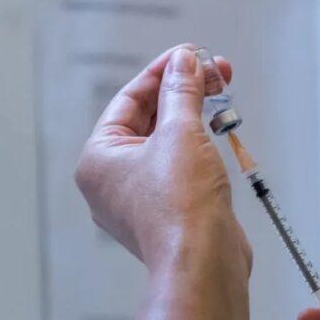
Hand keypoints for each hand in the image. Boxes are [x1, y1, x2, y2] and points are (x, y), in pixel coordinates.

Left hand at [75, 44, 250, 273]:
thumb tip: (184, 63)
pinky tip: (217, 130)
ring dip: (193, 117)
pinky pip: (180, 167)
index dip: (162, 73)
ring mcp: (142, 199)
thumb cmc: (180, 209)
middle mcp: (114, 180)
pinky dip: (198, 146)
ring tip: (219, 95)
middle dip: (182, 93)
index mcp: (99, 159)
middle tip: (213, 72)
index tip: (189, 56)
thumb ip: (181, 93)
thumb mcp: (180, 133)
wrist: (204, 264)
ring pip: (166, 144)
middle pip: (148, 120)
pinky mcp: (170, 212)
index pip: (129, 100)